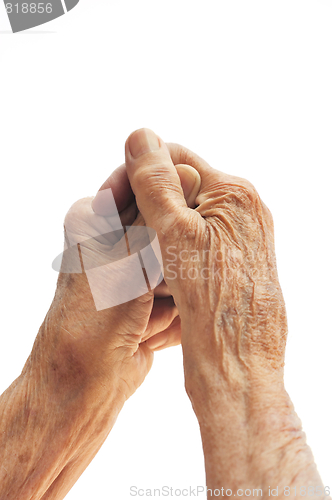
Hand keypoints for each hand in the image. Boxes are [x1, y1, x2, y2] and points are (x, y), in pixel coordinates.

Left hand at [43, 160, 200, 401]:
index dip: (172, 185)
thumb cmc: (97, 315)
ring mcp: (130, 273)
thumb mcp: (132, 255)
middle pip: (164, 225)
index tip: (202, 193)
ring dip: (175, 285)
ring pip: (174, 260)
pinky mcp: (144, 300)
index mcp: (94, 218)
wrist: (83, 383)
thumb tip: (190, 169)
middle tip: (178, 267)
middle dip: (177, 249)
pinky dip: (171, 310)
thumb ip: (162, 215)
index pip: (140, 182)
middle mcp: (111, 242)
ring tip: (158, 305)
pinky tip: (154, 326)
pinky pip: (173, 292)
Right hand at [124, 128, 325, 495]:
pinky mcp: (236, 263)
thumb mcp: (175, 234)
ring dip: (156, 230)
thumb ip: (156, 183)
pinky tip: (158, 273)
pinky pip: (196, 244)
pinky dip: (172, 251)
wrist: (240, 364)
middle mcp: (244, 210)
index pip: (176, 158)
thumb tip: (140, 136)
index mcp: (234, 193)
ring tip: (138, 258)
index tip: (110, 199)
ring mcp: (242, 238)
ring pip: (186, 218)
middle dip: (147, 205)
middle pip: (182, 188)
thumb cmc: (210, 301)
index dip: (138, 172)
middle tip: (120, 233)